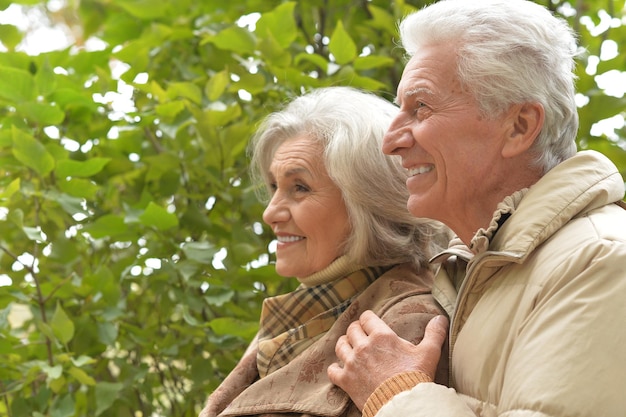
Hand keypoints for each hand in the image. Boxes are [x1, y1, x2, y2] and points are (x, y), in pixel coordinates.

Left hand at [327, 310, 447, 409]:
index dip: (367, 319)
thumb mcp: (429, 353)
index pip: (366, 317)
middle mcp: (364, 346)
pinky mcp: (346, 380)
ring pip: (340, 346)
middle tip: (360, 336)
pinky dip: (334, 369)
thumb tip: (440, 318)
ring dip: (344, 345)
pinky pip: (333, 370)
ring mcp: (353, 363)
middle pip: (352, 330)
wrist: (403, 404)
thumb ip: (434, 333)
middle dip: (356, 331)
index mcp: (381, 336)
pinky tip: (339, 369)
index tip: (370, 323)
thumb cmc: (416, 378)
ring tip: (350, 348)